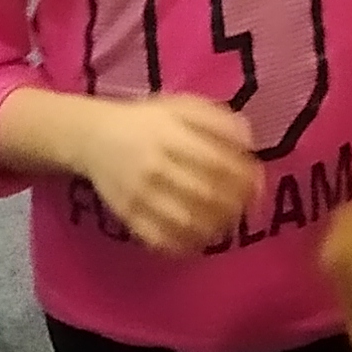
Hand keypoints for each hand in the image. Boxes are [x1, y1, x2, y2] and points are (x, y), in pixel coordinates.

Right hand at [81, 94, 262, 253]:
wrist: (94, 136)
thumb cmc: (148, 120)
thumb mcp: (182, 105)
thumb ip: (218, 119)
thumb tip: (250, 143)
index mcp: (172, 135)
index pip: (218, 163)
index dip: (244, 178)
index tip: (257, 184)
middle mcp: (156, 166)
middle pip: (205, 195)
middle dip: (233, 206)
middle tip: (245, 208)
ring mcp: (140, 195)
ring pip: (185, 222)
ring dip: (214, 229)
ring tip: (226, 226)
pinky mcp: (127, 216)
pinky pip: (159, 239)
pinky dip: (183, 245)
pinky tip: (198, 241)